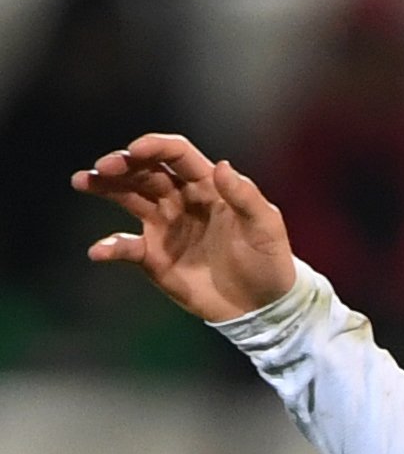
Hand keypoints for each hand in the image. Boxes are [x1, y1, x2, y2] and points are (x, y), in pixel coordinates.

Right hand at [73, 133, 296, 324]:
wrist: (264, 307)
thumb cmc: (270, 263)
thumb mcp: (267, 229)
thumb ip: (247, 198)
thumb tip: (222, 166)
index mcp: (206, 186)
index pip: (175, 154)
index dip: (154, 147)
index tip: (135, 150)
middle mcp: (179, 199)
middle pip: (144, 171)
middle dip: (121, 164)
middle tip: (103, 167)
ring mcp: (164, 225)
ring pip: (126, 197)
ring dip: (103, 187)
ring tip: (83, 181)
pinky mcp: (154, 255)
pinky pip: (126, 246)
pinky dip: (111, 247)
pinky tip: (99, 251)